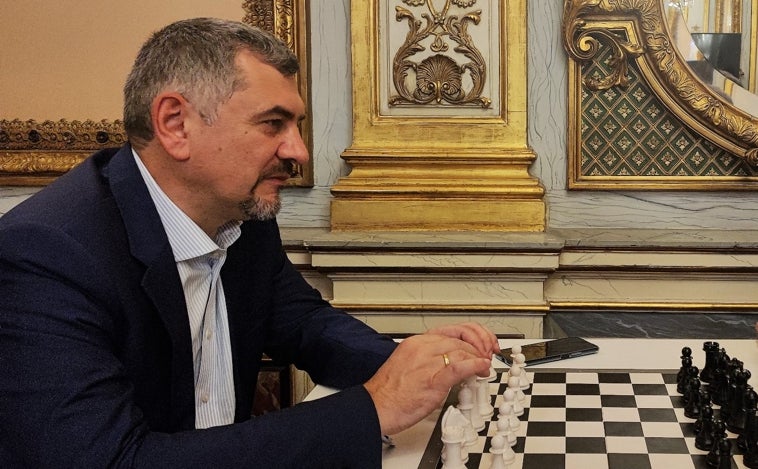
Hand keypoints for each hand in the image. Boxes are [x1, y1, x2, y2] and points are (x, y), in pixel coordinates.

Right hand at [363, 325, 494, 435]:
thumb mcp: (409, 364)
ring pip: (462, 350)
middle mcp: (422, 348)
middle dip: (480, 346)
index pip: (452, 329)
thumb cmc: (389, 392)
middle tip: (487, 356)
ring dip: (479, 358)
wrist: (376, 407)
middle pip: (460, 338)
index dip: (473, 334)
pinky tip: (481, 369)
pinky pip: (459, 367)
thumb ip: (429, 359)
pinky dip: (475, 366)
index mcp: (416, 342)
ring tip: (484, 367)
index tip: (482, 343)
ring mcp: (427, 362)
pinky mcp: (432, 380)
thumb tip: (451, 362)